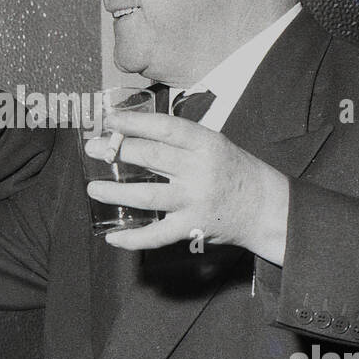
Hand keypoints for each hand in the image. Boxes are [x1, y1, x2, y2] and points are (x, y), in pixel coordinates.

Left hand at [87, 110, 289, 262]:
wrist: (265, 206)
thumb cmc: (234, 170)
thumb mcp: (213, 144)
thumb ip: (179, 140)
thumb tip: (132, 132)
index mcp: (206, 143)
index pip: (164, 127)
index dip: (133, 122)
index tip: (109, 120)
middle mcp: (200, 170)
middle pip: (150, 158)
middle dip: (116, 151)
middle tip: (93, 148)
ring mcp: (195, 201)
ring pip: (147, 196)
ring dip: (115, 192)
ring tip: (94, 188)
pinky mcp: (193, 228)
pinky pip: (157, 236)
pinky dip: (133, 239)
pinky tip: (113, 237)